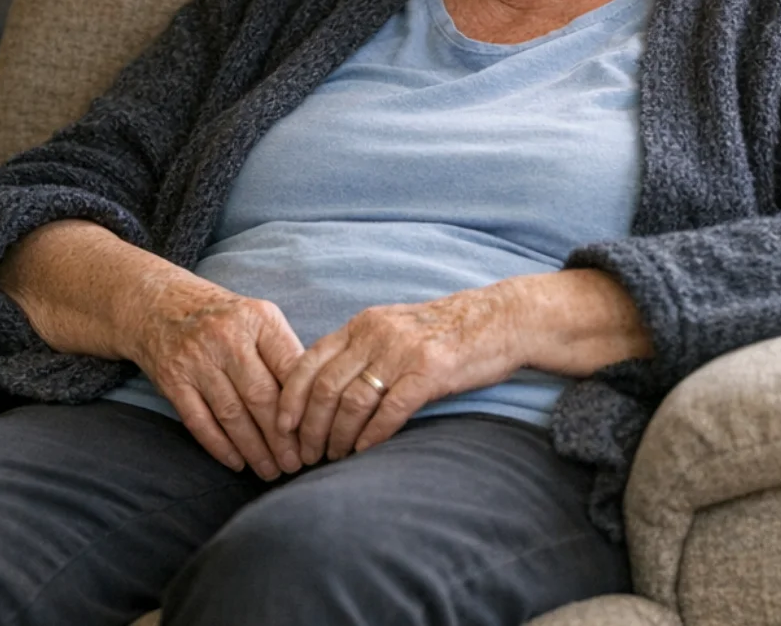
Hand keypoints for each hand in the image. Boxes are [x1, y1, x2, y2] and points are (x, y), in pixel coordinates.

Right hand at [129, 281, 304, 480]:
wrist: (159, 304)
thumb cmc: (222, 318)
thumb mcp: (257, 318)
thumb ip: (284, 352)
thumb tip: (315, 402)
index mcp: (258, 319)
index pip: (290, 367)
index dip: (304, 406)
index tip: (315, 435)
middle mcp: (227, 337)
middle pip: (261, 396)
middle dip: (282, 437)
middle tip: (296, 463)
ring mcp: (197, 359)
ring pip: (232, 414)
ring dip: (254, 449)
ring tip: (271, 471)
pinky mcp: (172, 379)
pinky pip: (199, 421)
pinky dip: (220, 446)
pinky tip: (237, 463)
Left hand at [276, 284, 522, 464]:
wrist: (499, 320)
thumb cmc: (444, 334)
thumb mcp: (392, 330)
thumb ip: (359, 352)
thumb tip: (322, 391)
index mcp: (361, 324)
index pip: (307, 361)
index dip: (289, 398)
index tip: (281, 427)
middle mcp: (375, 335)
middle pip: (324, 387)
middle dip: (308, 427)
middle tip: (305, 455)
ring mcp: (401, 352)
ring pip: (351, 402)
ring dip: (337, 437)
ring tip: (333, 458)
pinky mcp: (429, 372)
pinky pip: (389, 411)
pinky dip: (371, 436)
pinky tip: (363, 453)